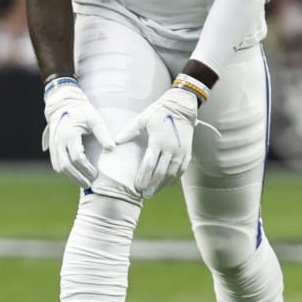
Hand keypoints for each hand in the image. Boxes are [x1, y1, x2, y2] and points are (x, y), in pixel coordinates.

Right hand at [42, 79, 115, 186]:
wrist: (64, 104)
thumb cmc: (82, 112)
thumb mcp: (95, 119)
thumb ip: (103, 134)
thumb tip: (112, 148)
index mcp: (69, 134)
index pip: (77, 158)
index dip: (86, 169)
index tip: (95, 174)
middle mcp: (58, 141)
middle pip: (65, 166)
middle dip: (77, 177)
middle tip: (89, 184)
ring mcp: (53, 145)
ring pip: (58, 167)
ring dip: (70, 176)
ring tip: (83, 181)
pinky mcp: (51, 147)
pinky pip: (56, 164)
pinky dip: (65, 171)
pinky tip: (75, 174)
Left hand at [117, 84, 201, 198]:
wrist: (182, 106)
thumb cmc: (159, 112)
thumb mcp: (142, 119)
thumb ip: (129, 132)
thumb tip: (114, 142)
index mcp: (158, 141)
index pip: (149, 165)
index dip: (143, 177)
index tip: (137, 187)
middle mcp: (171, 148)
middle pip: (160, 173)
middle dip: (152, 185)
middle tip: (144, 195)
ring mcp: (181, 151)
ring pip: (172, 174)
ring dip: (162, 185)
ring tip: (153, 192)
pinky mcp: (187, 152)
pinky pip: (181, 170)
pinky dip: (173, 179)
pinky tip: (166, 184)